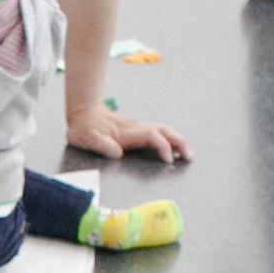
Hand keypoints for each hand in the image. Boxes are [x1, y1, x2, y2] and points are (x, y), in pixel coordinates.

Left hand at [64, 105, 191, 162]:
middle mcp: (135, 128)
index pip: (151, 137)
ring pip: (163, 130)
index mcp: (126, 132)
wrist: (83, 112)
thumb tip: (117, 153)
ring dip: (177, 140)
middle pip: (163, 131)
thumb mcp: (85, 138)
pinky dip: (169, 140)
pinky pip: (158, 133)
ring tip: (188, 154)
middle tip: (190, 156)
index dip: (162, 147)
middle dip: (179, 142)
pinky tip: (174, 149)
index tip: (169, 160)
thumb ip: (100, 144)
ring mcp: (137, 127)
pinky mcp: (137, 130)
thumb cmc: (83, 129)